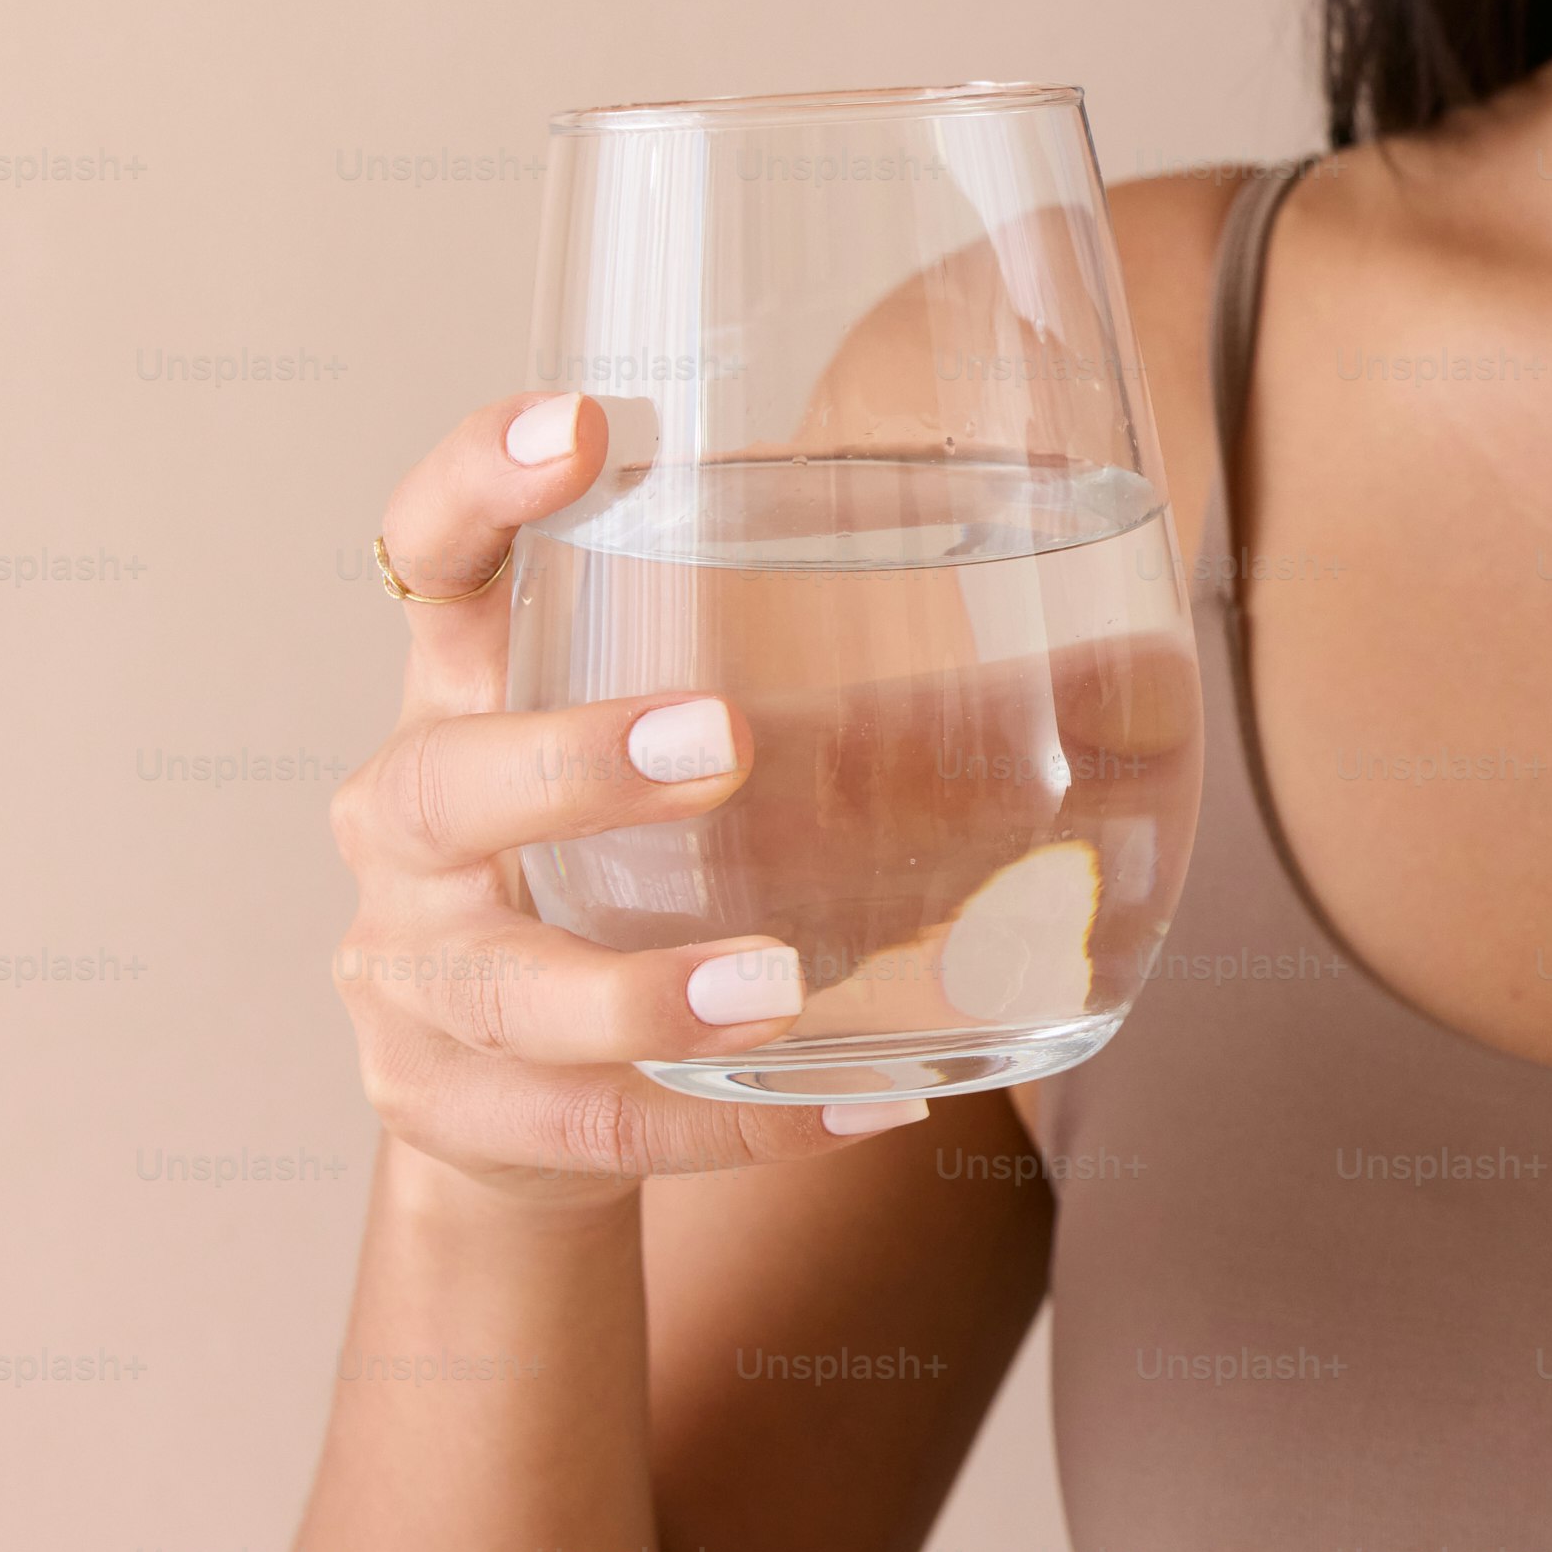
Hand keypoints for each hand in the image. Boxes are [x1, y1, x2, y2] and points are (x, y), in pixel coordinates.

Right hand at [328, 393, 921, 1206]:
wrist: (513, 1091)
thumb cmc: (639, 871)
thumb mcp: (702, 766)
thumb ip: (859, 708)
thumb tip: (1140, 678)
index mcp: (467, 692)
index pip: (434, 558)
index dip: (484, 484)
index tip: (588, 425)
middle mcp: (411, 826)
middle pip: (442, 783)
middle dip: (573, 760)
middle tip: (721, 737)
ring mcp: (416, 979)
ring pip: (507, 985)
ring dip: (641, 985)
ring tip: (777, 979)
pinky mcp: (457, 1113)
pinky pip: (592, 1126)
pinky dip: (725, 1123)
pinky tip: (852, 1102)